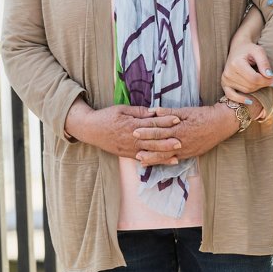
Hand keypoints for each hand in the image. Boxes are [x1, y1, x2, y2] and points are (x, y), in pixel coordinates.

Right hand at [65, 102, 181, 158]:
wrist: (91, 130)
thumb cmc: (106, 116)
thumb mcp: (122, 109)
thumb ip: (139, 111)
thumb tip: (154, 111)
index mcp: (132, 125)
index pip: (152, 123)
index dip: (165, 121)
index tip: (177, 119)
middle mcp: (132, 138)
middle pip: (153, 139)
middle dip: (168, 140)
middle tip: (182, 140)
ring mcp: (130, 148)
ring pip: (150, 152)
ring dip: (164, 154)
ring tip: (177, 154)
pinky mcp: (128, 154)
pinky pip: (143, 159)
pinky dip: (154, 161)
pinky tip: (163, 162)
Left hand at [132, 104, 233, 165]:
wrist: (221, 124)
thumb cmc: (204, 115)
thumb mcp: (186, 110)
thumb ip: (169, 112)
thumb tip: (153, 111)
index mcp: (179, 129)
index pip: (159, 131)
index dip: (146, 131)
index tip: (134, 131)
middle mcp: (181, 142)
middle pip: (160, 145)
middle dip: (145, 146)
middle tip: (131, 146)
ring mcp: (186, 150)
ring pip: (166, 156)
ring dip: (152, 158)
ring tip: (140, 159)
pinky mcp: (190, 154)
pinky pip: (174, 159)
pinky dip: (164, 161)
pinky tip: (156, 163)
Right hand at [221, 41, 272, 105]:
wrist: (238, 48)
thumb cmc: (250, 49)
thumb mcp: (259, 51)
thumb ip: (264, 63)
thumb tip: (270, 76)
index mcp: (236, 63)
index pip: (254, 79)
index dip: (267, 81)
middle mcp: (229, 72)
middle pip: (250, 86)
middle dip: (263, 84)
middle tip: (271, 80)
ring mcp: (225, 79)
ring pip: (246, 91)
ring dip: (256, 88)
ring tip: (261, 80)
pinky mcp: (224, 83)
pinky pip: (231, 95)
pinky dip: (240, 99)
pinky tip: (250, 101)